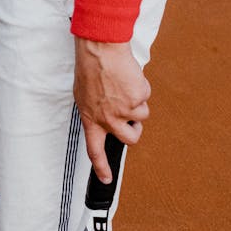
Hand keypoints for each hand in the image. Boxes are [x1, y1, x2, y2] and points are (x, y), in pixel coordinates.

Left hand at [73, 39, 149, 182]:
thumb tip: (105, 121)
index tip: (106, 180)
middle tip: (133, 120)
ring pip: (142, 115)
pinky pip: (146, 97)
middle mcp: (108, 120)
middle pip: (130, 138)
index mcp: (91, 120)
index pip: (94, 151)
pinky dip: (141, 87)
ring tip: (124, 86)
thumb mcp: (84, 96)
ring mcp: (124, 110)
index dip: (101, 167)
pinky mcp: (138, 98)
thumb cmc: (90, 70)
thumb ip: (96, 112)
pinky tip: (129, 77)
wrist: (100, 50)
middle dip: (136, 131)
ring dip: (138, 103)